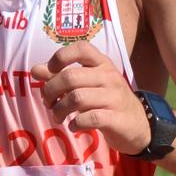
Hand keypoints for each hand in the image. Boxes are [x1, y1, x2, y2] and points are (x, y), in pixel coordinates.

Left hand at [31, 41, 149, 156]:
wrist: (140, 126)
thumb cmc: (107, 102)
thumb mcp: (87, 85)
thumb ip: (61, 76)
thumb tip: (35, 70)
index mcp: (102, 64)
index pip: (81, 48)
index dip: (60, 57)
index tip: (50, 71)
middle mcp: (109, 77)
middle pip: (70, 77)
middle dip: (51, 91)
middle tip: (48, 103)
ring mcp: (115, 97)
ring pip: (76, 98)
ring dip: (59, 109)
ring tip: (58, 117)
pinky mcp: (117, 118)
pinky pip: (89, 118)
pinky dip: (75, 124)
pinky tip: (73, 127)